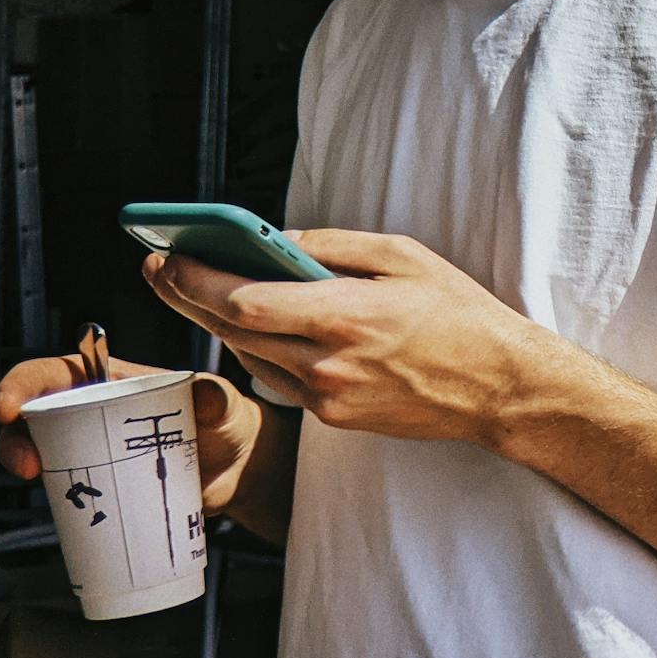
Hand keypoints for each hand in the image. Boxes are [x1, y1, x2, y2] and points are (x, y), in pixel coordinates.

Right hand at [0, 352, 266, 516]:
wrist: (240, 469)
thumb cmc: (227, 422)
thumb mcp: (224, 404)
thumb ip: (217, 398)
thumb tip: (207, 397)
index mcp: (113, 382)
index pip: (56, 373)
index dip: (23, 384)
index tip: (9, 406)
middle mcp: (94, 413)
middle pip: (35, 417)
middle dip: (14, 437)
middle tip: (27, 463)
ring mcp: (95, 452)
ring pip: (41, 454)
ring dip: (25, 466)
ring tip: (39, 481)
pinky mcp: (104, 486)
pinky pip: (66, 491)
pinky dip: (55, 502)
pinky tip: (64, 514)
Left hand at [142, 228, 559, 445]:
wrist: (496, 385)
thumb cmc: (458, 313)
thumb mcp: (403, 256)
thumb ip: (333, 247)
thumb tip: (275, 240)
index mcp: (344, 315)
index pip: (243, 300)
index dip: (194, 280)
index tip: (165, 257)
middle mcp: (327, 363)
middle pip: (232, 330)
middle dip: (190, 296)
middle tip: (160, 267)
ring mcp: (327, 397)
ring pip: (252, 356)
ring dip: (223, 323)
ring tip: (199, 289)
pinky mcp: (333, 417)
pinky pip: (281, 378)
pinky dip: (265, 348)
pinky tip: (264, 325)